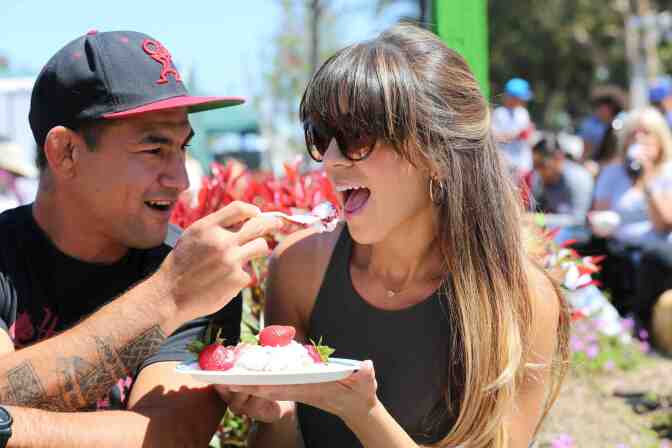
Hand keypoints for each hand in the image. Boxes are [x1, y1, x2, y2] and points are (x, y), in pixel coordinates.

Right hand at [152, 201, 282, 322]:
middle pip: (258, 225)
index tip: (257, 214)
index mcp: (207, 227)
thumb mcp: (193, 236)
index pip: (239, 208)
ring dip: (258, 249)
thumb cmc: (181, 264)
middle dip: (271, 224)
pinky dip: (242, 275)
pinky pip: (250, 271)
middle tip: (277, 224)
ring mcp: (231, 260)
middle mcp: (221, 241)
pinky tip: (227, 280)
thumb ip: (215, 226)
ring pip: (261, 246)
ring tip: (247, 255)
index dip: (252, 210)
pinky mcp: (237, 279)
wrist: (170, 295)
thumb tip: (244, 218)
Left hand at [225, 361, 378, 421]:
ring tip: (230, 378)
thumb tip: (366, 366)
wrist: (358, 408)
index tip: (252, 383)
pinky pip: (276, 386)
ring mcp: (299, 390)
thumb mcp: (366, 382)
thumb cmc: (361, 393)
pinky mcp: (299, 389)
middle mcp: (303, 391)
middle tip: (228, 381)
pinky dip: (260, 382)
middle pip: (272, 388)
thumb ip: (365, 375)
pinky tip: (247, 377)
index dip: (268, 385)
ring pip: (270, 388)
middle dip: (250, 386)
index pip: (287, 387)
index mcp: (314, 389)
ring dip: (251, 384)